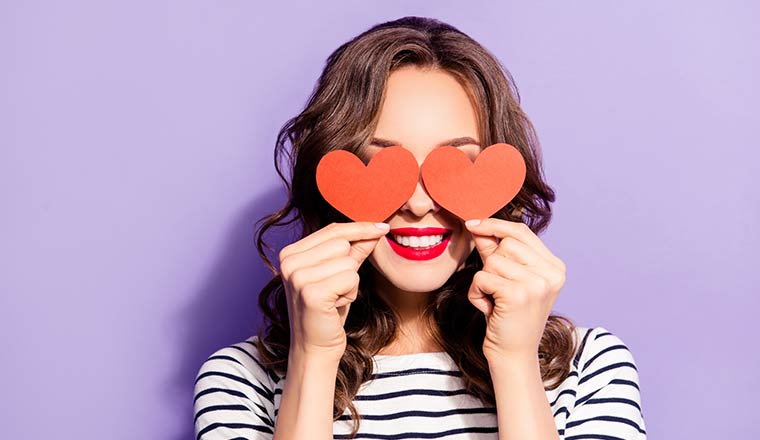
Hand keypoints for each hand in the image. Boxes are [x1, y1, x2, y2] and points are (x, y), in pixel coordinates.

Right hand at [278, 221, 388, 358]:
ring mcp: (297, 277)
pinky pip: (351, 277)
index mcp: (290, 253)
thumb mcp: (340, 275)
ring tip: (335, 299)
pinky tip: (336, 306)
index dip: (359, 229)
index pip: (332, 230)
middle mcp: (288, 262)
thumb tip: (375, 229)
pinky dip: (350, 293)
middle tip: (336, 289)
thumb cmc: (328, 312)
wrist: (315, 349)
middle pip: (342, 243)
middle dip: (349, 266)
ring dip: (350, 282)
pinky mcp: (311, 293)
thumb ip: (354, 250)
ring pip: (348, 261)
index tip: (382, 227)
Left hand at [464, 218, 566, 359]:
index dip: (495, 226)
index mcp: (555, 266)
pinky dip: (476, 293)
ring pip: (492, 261)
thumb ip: (494, 250)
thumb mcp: (505, 278)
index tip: (472, 224)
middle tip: (498, 289)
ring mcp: (538, 284)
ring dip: (483, 281)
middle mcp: (552, 273)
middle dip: (491, 263)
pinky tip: (489, 308)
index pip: (522, 232)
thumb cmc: (507, 316)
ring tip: (495, 301)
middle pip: (506, 244)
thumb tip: (476, 224)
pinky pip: (482, 277)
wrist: (513, 354)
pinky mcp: (519, 294)